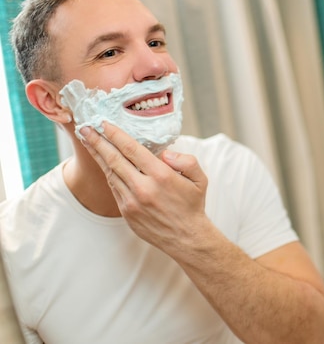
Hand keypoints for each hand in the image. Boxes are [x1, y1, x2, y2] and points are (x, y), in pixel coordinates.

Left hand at [80, 122, 208, 251]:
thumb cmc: (192, 205)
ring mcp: (132, 202)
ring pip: (110, 174)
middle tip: (85, 128)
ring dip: (98, 156)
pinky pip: (115, 188)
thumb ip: (186, 160)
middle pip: (114, 159)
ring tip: (89, 143)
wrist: (186, 238)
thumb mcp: (200, 179)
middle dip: (97, 142)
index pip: (132, 149)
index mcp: (161, 176)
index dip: (116, 134)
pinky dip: (108, 174)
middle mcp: (143, 188)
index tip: (105, 124)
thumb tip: (164, 153)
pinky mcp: (127, 212)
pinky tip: (105, 164)